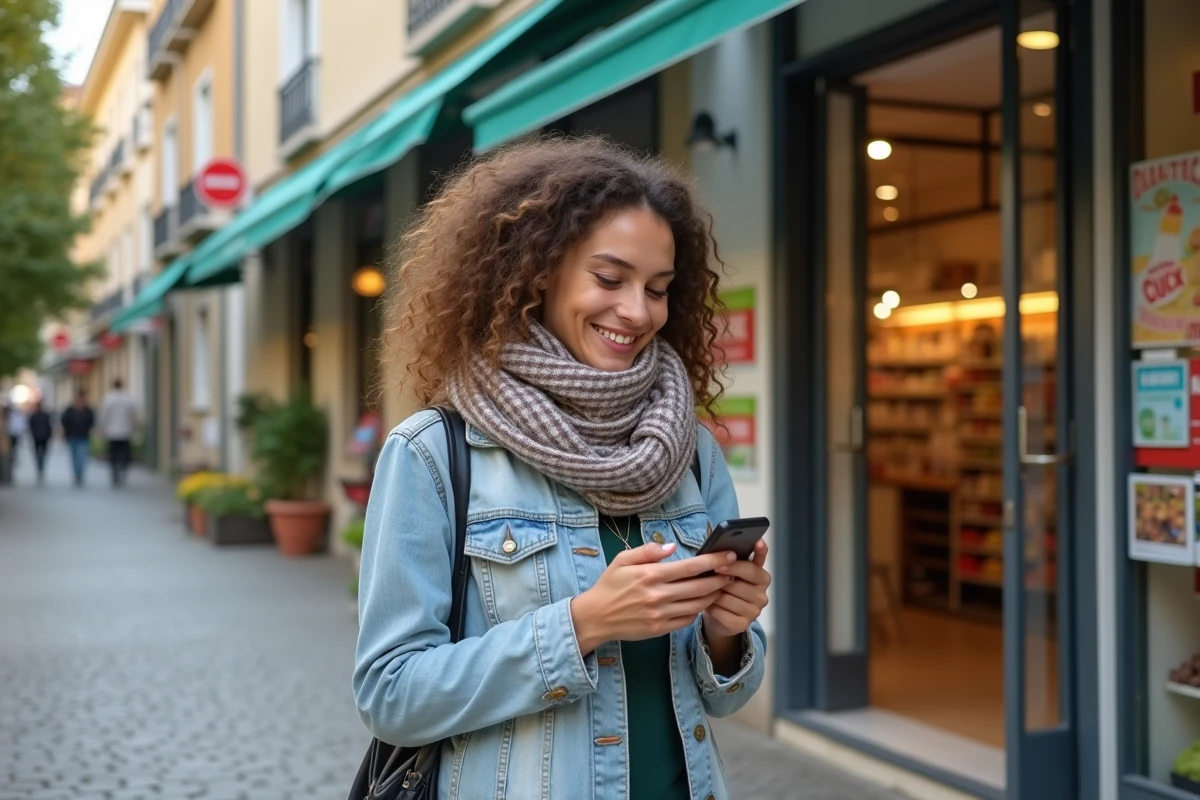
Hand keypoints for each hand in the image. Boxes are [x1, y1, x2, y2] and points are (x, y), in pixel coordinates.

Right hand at [571, 543, 735, 654]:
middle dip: (720, 578)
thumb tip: (672, 547)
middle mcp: (658, 595)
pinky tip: (701, 603)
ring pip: (697, 605)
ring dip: (713, 595)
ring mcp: (660, 614)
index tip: (728, 555)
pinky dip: (698, 611)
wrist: (596, 617)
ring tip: (722, 587)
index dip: (713, 560)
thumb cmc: (610, 585)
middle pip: (700, 587)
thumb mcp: (622, 560)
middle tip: (733, 572)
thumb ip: (647, 551)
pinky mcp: (660, 629)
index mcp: (650, 575)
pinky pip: (687, 620)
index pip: (690, 567)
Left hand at [702, 539, 770, 640]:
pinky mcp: (742, 625)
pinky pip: (721, 613)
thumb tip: (733, 546)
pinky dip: (711, 608)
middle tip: (708, 575)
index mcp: (763, 578)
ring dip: (714, 594)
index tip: (723, 561)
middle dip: (720, 579)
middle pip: (738, 584)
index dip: (735, 566)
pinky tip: (709, 605)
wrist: (720, 615)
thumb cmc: (726, 586)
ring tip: (708, 591)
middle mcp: (762, 596)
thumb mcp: (733, 569)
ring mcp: (754, 612)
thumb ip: (737, 558)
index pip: (751, 569)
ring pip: (727, 599)